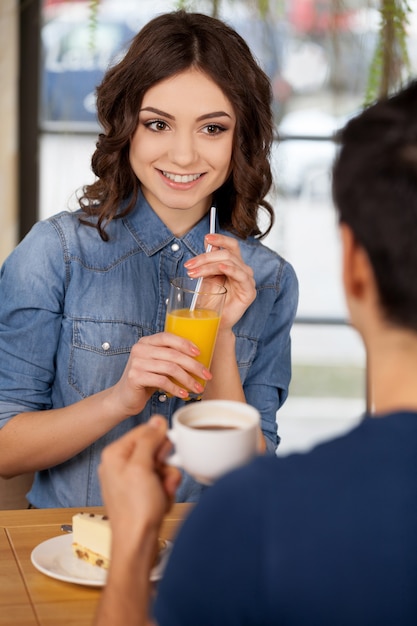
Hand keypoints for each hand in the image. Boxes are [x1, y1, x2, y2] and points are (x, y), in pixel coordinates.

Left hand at [98, 417, 181, 543]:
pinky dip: (165, 492)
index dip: (160, 442)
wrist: (136, 545)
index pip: (144, 431)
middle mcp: (119, 465)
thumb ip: (149, 440)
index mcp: (115, 454)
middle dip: (165, 465)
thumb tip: (156, 420)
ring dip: (167, 480)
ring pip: (161, 466)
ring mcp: (129, 480)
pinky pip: (160, 482)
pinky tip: (160, 503)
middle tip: (161, 479)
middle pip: (154, 449)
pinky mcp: (139, 494)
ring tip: (161, 495)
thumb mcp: (142, 468)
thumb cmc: (135, 511)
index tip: (166, 455)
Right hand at [109, 333, 212, 417]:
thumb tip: (199, 360)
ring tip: (198, 388)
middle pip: (173, 355)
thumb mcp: (158, 364)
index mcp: (146, 342)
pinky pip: (162, 381)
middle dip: (194, 366)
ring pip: (170, 368)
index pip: (168, 337)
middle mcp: (140, 349)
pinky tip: (183, 393)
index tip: (200, 353)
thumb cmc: (147, 380)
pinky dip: (176, 388)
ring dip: (188, 379)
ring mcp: (136, 363)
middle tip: (207, 375)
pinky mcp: (135, 377)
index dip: (185, 343)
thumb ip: (171, 358)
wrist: (125, 397)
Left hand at [184, 233, 255, 329]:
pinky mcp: (249, 291)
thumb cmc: (209, 301)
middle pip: (227, 254)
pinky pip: (242, 276)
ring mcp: (247, 280)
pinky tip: (221, 268)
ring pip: (230, 262)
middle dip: (205, 257)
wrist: (211, 323)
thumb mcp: (206, 277)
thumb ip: (208, 261)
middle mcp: (242, 270)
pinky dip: (231, 269)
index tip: (206, 238)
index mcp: (233, 264)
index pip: (231, 246)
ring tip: (194, 272)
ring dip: (209, 265)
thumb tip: (207, 241)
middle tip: (189, 265)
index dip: (220, 239)